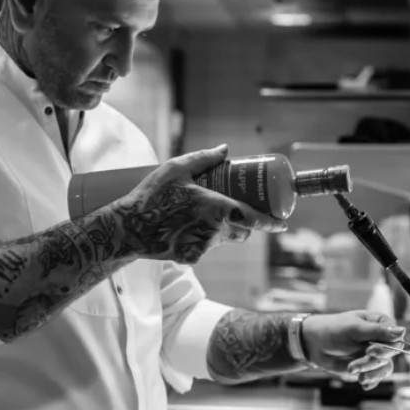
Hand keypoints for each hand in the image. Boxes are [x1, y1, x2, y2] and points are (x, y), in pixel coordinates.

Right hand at [114, 145, 286, 264]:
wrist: (127, 228)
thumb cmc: (151, 196)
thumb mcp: (175, 169)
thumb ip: (203, 159)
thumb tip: (226, 150)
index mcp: (216, 208)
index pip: (255, 219)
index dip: (272, 223)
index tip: (282, 223)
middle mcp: (214, 230)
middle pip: (241, 231)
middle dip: (243, 223)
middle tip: (234, 210)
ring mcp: (203, 247)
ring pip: (223, 240)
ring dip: (220, 230)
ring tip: (200, 215)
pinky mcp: (191, 258)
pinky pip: (204, 248)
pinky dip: (201, 240)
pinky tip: (184, 228)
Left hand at [301, 311, 404, 389]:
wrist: (314, 344)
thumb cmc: (333, 329)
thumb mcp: (354, 329)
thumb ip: (377, 331)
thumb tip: (402, 331)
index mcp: (381, 324)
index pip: (395, 339)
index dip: (386, 348)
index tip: (370, 351)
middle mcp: (381, 339)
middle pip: (389, 356)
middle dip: (371, 362)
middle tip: (352, 366)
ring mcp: (374, 354)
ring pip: (384, 369)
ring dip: (370, 374)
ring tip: (351, 372)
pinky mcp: (367, 367)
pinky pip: (376, 377)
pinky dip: (371, 381)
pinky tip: (363, 384)